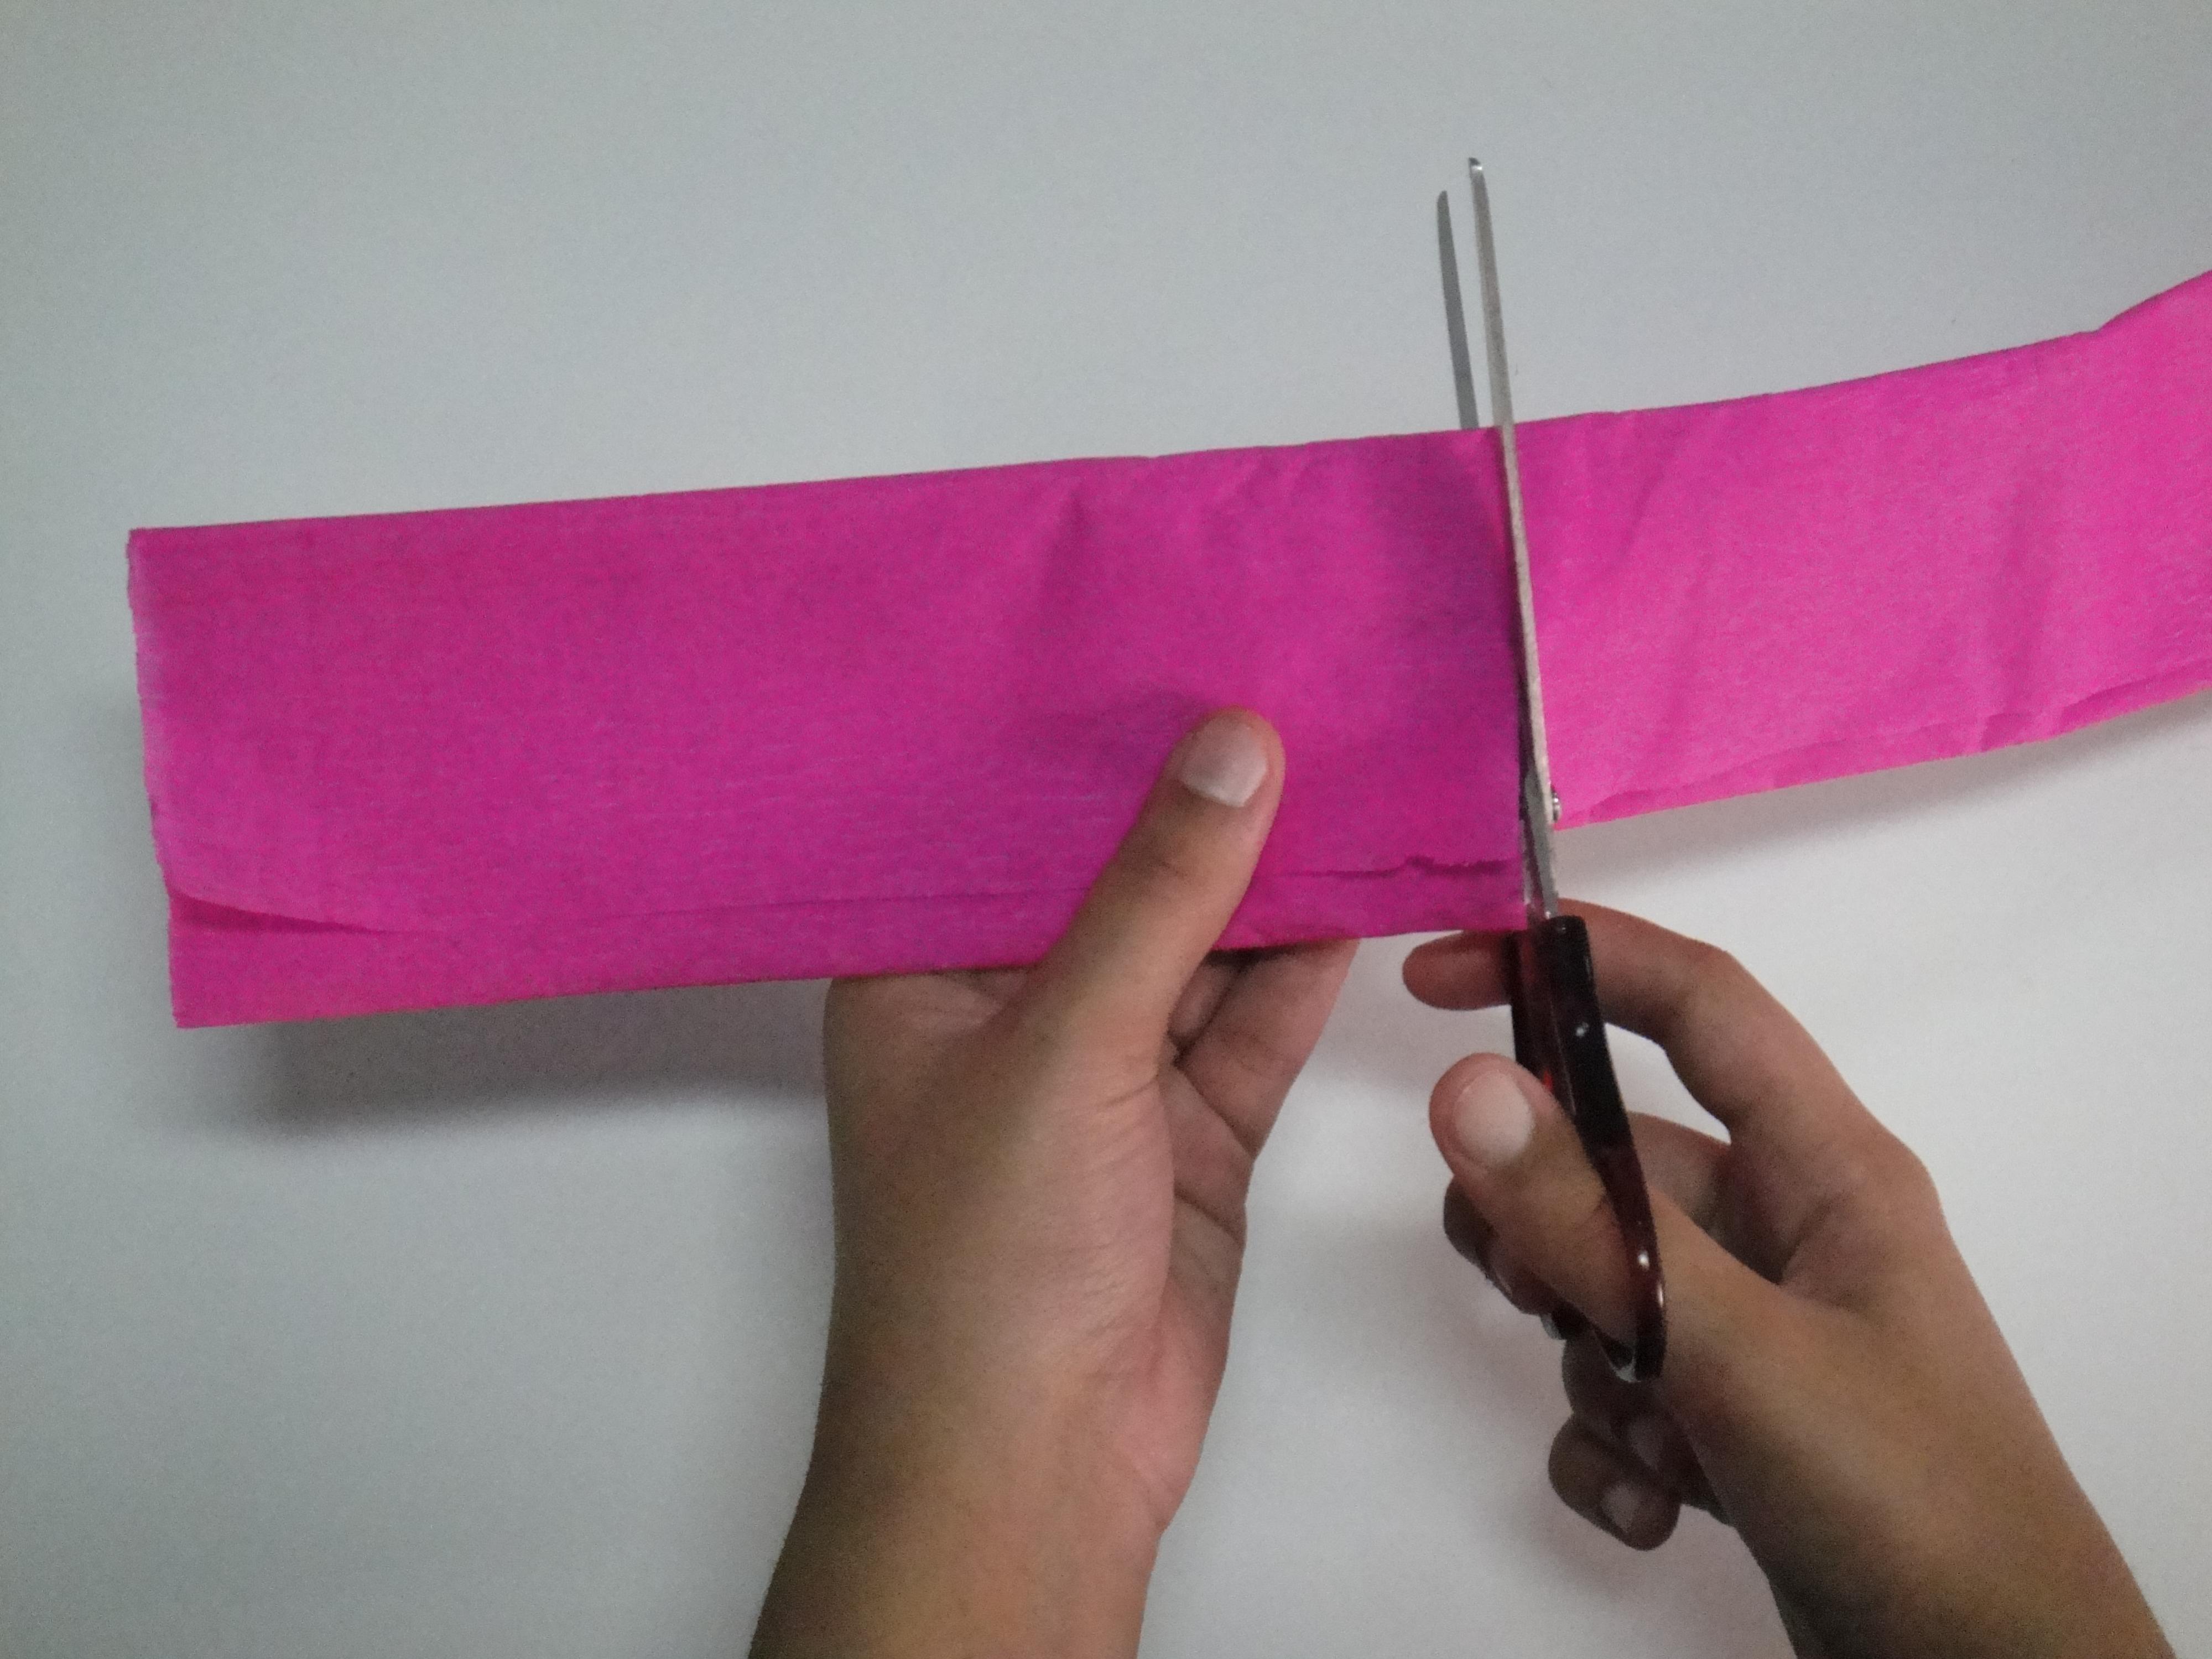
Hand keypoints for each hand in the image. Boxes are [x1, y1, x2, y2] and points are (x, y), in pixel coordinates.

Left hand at [751, 710, 1354, 1658]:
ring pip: (1198, 953)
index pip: (1002, 833)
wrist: (1039, 1462)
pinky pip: (1253, 1028)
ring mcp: (1105, 1081)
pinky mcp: (1188, 1138)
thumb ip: (1159, 894)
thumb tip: (1234, 745)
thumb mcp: (1066, 1042)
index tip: (1163, 645)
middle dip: (1193, 806)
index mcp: (918, 981)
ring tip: (1347, 759)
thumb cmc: (985, 1260)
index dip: (1080, 747)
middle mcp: (1007, 1018)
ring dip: (1267, 881)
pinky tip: (1363, 886)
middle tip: (1284, 683)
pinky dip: (1305, 969)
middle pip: (1113, 885)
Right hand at [1405, 904, 2171, 1658]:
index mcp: (1827, 1169)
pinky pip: (1624, 1392)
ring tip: (1646, 1433)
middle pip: (1620, 1161)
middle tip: (1516, 1278)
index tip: (1440, 972)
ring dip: (1592, 1360)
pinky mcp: (1740, 1423)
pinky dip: (1611, 1444)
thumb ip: (1595, 1225)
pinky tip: (1650, 1502)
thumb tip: (1460, 1088)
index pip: (1695, 1005)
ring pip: (1609, 1286)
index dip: (1574, 958)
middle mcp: (1793, 1231)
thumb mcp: (1737, 1351)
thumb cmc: (1903, 1490)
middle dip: (1548, 1221)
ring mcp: (1765, 1330)